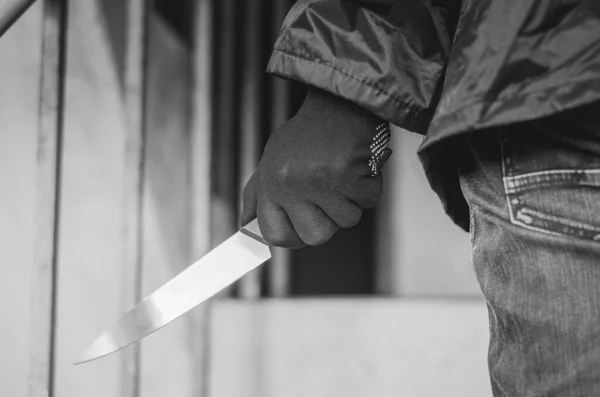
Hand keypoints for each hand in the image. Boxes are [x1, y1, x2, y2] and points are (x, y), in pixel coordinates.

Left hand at [241, 88, 391, 247]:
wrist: (338, 103)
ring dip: (351, 201)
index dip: (293, 237)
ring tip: (343, 174)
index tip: (303, 227)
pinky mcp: (351, 174)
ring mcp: (322, 181)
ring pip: (346, 220)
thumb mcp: (271, 159)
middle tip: (330, 197)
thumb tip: (246, 226)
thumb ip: (256, 195)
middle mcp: (292, 185)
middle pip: (315, 236)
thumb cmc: (305, 136)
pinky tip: (358, 166)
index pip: (276, 235)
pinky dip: (368, 187)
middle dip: (328, 221)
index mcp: (271, 183)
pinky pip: (367, 202)